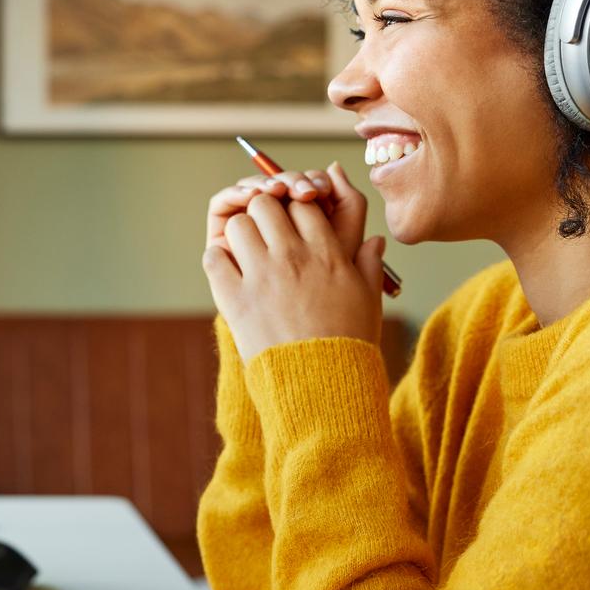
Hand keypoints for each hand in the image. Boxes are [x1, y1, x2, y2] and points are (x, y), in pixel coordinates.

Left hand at [202, 162, 384, 363]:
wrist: (321, 384)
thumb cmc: (349, 342)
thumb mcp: (368, 298)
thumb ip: (369, 263)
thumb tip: (375, 240)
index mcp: (328, 253)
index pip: (302, 205)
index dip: (295, 210)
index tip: (293, 226)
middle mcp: (293, 257)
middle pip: (266, 204)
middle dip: (264, 213)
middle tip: (265, 233)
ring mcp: (262, 276)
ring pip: (238, 224)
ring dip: (240, 234)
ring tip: (245, 252)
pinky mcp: (235, 298)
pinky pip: (214, 258)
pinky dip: (218, 259)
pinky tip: (228, 271)